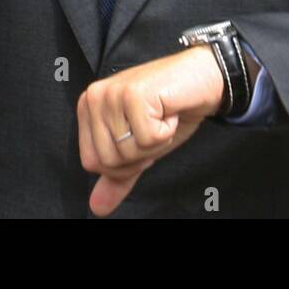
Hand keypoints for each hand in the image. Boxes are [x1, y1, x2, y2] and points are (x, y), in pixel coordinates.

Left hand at [76, 45, 224, 216]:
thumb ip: (118, 175)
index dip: (125, 162)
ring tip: (161, 117)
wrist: (200, 80)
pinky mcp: (133, 94)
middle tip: (154, 125)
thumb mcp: (141, 149)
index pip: (93, 163)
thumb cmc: (170, 112)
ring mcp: (112, 94)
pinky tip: (168, 110)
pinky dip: (166, 131)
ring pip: (128, 152)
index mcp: (87, 109)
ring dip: (155, 142)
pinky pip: (147, 139)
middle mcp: (93, 98)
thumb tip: (97, 208)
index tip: (142, 136)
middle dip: (141, 154)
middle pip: (109, 161)